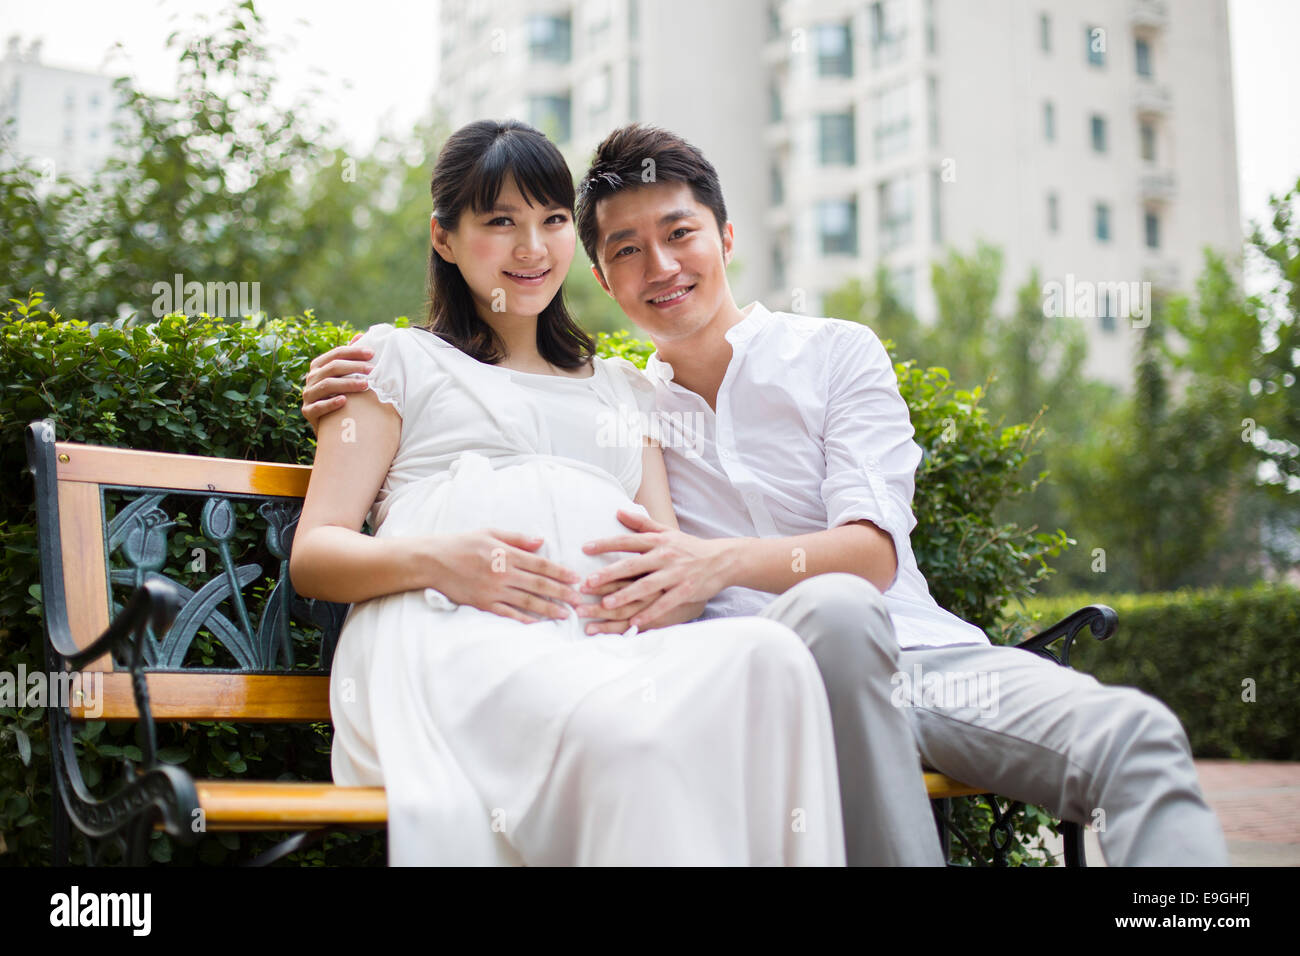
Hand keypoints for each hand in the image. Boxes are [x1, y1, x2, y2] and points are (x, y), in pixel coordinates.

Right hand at [301, 333, 370, 433]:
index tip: (372, 353)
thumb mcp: (344, 376)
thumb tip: (360, 335)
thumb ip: (349, 357)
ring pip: (327, 385)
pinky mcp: (307, 412)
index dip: (354, 352)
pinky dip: (330, 403)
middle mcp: (311, 378)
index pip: (336, 354)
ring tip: (366, 385)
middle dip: (354, 367)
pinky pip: (318, 406)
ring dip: (348, 384)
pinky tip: (344, 401)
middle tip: (373, 370)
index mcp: (319, 366)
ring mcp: (308, 395)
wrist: (330, 424)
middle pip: (333, 368)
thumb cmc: (341, 395)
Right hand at [419, 529, 583, 624]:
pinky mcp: (484, 603)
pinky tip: (538, 624)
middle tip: (579, 601)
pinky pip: (508, 613)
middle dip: (562, 593)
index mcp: (506, 554)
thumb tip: (541, 541)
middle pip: (539, 585)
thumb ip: (517, 538)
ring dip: (549, 609)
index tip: (576, 579)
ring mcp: (493, 590)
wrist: (433, 561)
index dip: (560, 573)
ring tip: (565, 614)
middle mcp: (503, 573)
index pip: (541, 564)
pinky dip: (524, 619)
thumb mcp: (491, 533)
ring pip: (527, 601)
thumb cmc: (463, 543)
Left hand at [580, 510, 733, 629]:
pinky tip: (635, 622)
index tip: (585, 548)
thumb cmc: (689, 546)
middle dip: (609, 574)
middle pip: (632, 565)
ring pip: (647, 585)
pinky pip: (665, 604)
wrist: (722, 559)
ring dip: (625, 595)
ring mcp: (676, 574)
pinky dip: (650, 613)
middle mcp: (664, 556)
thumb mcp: (667, 531)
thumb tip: (618, 512)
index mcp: (658, 541)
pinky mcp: (686, 590)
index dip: (605, 544)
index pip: (627, 541)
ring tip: (605, 604)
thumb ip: (642, 523)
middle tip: (587, 582)